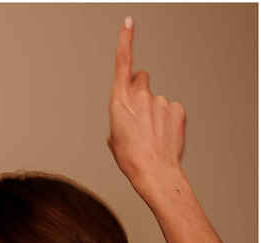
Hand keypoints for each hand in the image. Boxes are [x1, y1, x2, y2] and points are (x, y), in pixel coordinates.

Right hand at [107, 18, 186, 198]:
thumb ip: (120, 116)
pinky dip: (167, 119)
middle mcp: (140, 96)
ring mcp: (160, 101)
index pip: (123, 63)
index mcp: (119, 101)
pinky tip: (163, 134)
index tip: (128, 23)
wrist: (154, 171)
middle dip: (139, 88)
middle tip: (139, 111)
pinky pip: (171, 108)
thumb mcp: (114, 137)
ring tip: (151, 134)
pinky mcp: (177, 109)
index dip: (125, 41)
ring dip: (154, 110)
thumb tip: (128, 112)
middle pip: (141, 78)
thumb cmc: (130, 158)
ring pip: (156, 98)